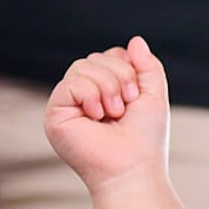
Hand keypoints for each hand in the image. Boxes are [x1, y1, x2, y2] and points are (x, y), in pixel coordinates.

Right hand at [45, 37, 171, 196]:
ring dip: (107, 86)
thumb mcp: (153, 94)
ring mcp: (67, 105)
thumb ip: (147, 66)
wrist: (133, 168)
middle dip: (119, 75)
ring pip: (81, 66)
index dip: (126, 66)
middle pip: (94, 58)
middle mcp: (82, 97)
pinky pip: (70, 83)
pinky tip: (96, 116)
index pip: (108, 56)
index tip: (136, 93)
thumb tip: (135, 40)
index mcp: (103, 91)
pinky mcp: (55, 115)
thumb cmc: (144, 138)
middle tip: (126, 105)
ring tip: (113, 112)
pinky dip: (90, 94)